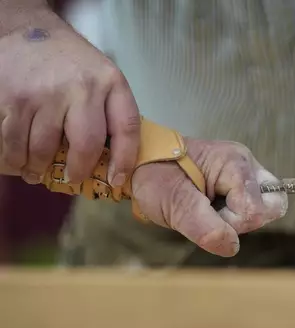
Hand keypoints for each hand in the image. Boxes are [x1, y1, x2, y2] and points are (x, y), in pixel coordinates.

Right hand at [0, 7, 138, 186]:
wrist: (31, 31)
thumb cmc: (72, 63)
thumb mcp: (104, 78)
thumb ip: (110, 111)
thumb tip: (114, 159)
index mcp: (112, 84)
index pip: (127, 128)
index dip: (125, 160)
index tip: (117, 179)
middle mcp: (83, 88)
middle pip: (86, 145)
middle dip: (79, 170)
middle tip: (73, 177)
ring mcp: (47, 94)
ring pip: (45, 149)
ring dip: (40, 168)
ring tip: (37, 172)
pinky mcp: (16, 99)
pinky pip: (15, 141)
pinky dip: (16, 158)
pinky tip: (20, 161)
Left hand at [131, 138, 287, 256]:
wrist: (141, 164)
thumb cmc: (155, 176)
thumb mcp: (173, 202)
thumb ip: (203, 225)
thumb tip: (231, 247)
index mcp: (235, 163)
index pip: (255, 208)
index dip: (233, 222)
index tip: (202, 215)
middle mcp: (247, 165)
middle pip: (274, 204)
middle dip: (246, 220)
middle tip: (215, 216)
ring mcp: (246, 174)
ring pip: (266, 209)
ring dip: (238, 219)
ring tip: (208, 211)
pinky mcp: (241, 185)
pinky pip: (253, 208)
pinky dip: (234, 217)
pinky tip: (212, 210)